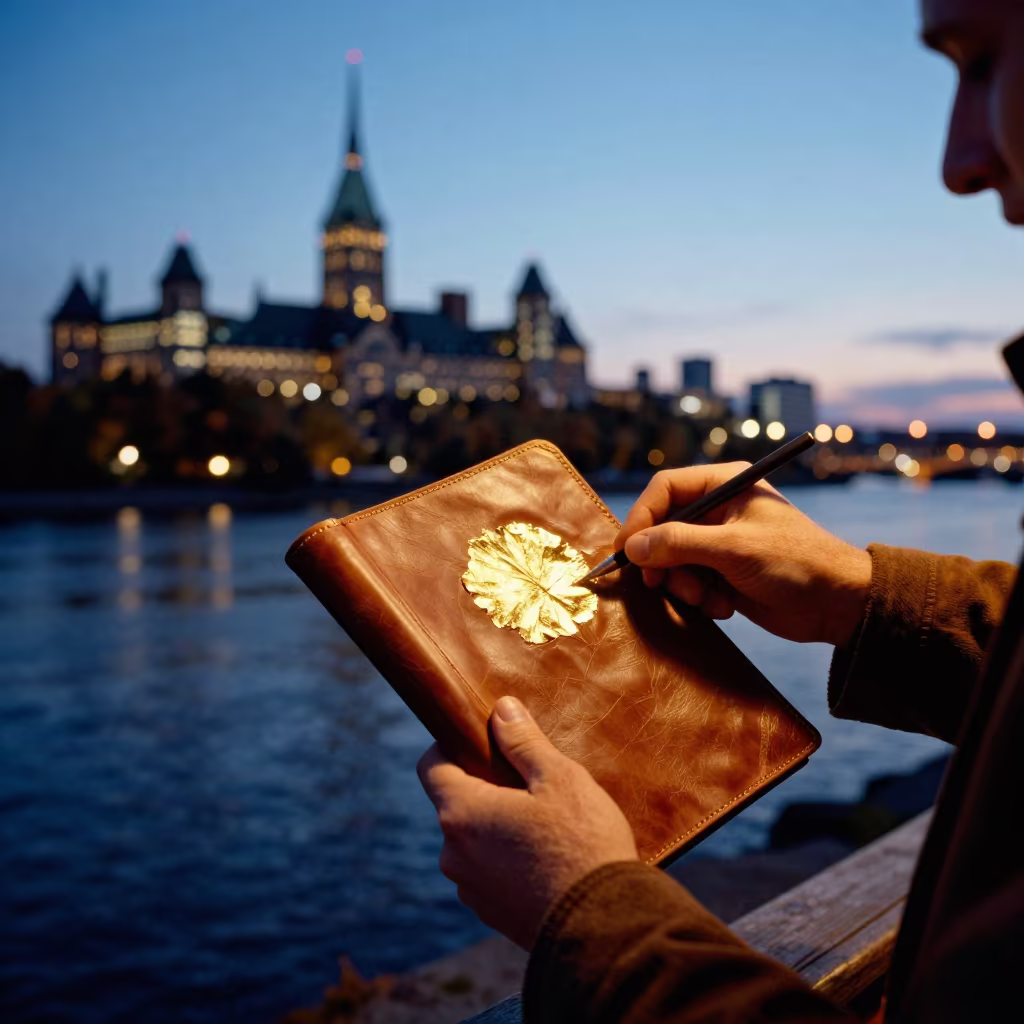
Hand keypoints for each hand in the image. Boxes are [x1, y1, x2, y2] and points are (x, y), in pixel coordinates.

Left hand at [417, 696, 637, 950]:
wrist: (605, 928)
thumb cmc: (583, 844)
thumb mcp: (559, 778)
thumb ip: (523, 741)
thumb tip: (501, 710)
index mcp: (463, 813)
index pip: (430, 766)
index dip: (449, 745)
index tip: (479, 738)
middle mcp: (454, 854)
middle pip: (455, 803)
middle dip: (484, 786)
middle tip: (527, 781)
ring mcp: (471, 889)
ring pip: (473, 840)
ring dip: (496, 825)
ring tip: (544, 823)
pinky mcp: (492, 914)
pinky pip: (489, 871)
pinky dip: (507, 858)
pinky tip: (547, 857)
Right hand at [615, 462, 871, 647]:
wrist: (838, 604)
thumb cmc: (795, 562)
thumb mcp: (733, 549)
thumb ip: (679, 544)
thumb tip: (632, 547)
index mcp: (725, 484)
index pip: (664, 489)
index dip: (641, 517)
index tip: (627, 550)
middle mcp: (719, 509)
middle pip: (663, 527)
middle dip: (662, 559)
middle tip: (659, 583)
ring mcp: (720, 542)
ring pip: (672, 559)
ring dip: (683, 583)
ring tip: (706, 597)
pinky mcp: (723, 572)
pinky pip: (690, 581)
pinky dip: (701, 597)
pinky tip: (726, 605)